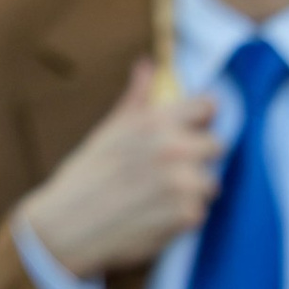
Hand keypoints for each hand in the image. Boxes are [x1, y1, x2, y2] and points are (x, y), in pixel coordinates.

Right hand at [19, 60, 221, 281]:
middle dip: (199, 158)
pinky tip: (155, 216)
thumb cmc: (88, 174)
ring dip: (193, 191)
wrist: (71, 223)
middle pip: (217, 146)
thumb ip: (137, 99)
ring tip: (158, 196)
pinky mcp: (187, 215)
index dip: (201, 119)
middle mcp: (173, 148)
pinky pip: (200, 212)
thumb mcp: (110, 129)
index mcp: (155, 122)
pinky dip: (183, 217)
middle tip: (170, 171)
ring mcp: (183, 183)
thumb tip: (147, 66)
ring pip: (211, 183)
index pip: (206, 106)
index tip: (193, 129)